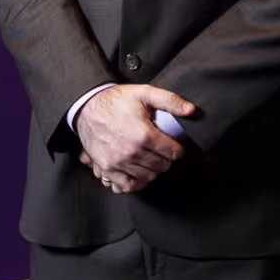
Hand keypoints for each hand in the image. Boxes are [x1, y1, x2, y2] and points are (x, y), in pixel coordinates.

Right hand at [74, 83, 195, 194]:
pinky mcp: (108, 169)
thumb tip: (191, 110)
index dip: (176, 148)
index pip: (173, 153)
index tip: (172, 144)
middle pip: (162, 167)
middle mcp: (132, 152)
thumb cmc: (116, 100)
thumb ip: (170, 100)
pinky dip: (135, 182)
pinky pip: (127, 186)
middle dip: (165, 159)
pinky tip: (137, 172)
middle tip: (161, 150)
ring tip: (149, 159)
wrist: (87, 107)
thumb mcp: (144, 93)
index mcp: (144, 135)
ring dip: (152, 170)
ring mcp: (119, 163)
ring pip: (148, 177)